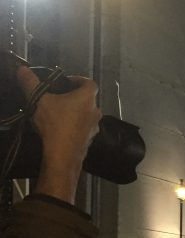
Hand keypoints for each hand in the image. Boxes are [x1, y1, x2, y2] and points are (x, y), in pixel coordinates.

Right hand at [18, 67, 101, 203]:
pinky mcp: (91, 139)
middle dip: (74, 96)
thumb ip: (30, 83)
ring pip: (86, 114)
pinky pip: (84, 127)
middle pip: (88, 99)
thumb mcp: (38, 100)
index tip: (66, 82)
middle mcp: (96, 110)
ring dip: (75, 111)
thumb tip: (22, 69)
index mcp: (87, 98)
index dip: (79, 79)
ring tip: (58, 113)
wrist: (63, 154)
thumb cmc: (54, 123)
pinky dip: (76, 125)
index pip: (89, 82)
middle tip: (58, 97)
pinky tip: (62, 129)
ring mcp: (95, 126)